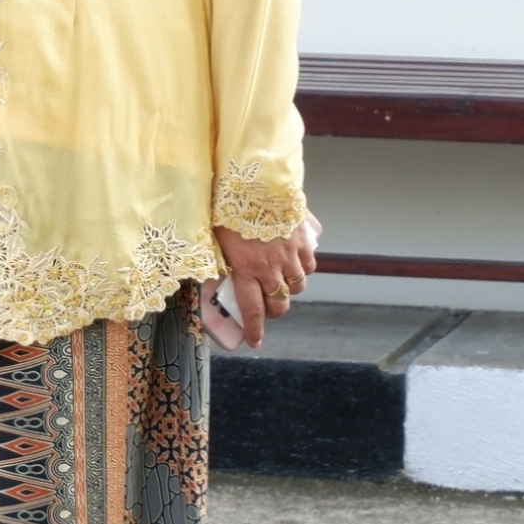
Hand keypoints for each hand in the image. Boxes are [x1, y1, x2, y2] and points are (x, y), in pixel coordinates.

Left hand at [209, 216, 318, 349]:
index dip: (255, 329)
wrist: (256, 182)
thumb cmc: (228, 207)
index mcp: (246, 269)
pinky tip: (294, 259)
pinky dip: (303, 266)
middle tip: (267, 308)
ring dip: (289, 287)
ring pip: (298, 284)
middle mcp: (272, 267)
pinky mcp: (306, 241)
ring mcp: (292, 255)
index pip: (253, 308)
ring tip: (279, 281)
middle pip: (280, 302)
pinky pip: (309, 263)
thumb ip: (218, 261)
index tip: (255, 342)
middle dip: (274, 309)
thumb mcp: (213, 238)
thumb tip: (215, 276)